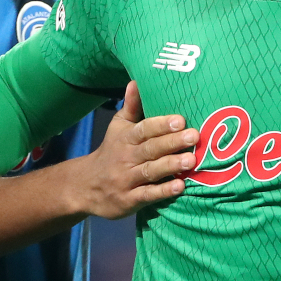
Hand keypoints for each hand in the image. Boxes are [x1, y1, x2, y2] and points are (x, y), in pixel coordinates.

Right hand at [78, 81, 197, 218]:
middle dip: (172, 142)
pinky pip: (147, 195)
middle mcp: (125, 157)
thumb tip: (137, 80)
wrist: (86, 186)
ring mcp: (126, 180)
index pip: (144, 129)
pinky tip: (179, 186)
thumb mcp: (117, 127)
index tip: (180, 119)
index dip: (161, 124)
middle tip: (194, 136)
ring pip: (150, 171)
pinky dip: (162, 191)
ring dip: (171, 165)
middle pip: (150, 148)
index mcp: (125, 138)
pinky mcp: (129, 200)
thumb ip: (131, 106)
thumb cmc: (111, 151)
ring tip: (191, 160)